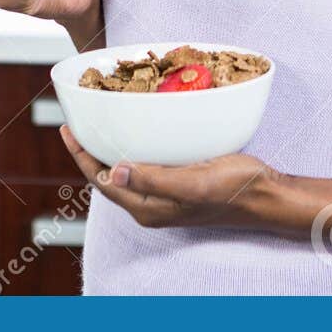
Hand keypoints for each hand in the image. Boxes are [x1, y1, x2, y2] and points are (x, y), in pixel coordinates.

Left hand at [60, 125, 284, 230]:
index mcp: (148, 208)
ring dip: (110, 149)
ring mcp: (164, 194)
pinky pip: (145, 164)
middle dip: (91, 152)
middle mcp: (151, 204)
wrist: (264, 195)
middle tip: (79, 123)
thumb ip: (153, 180)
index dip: (82, 157)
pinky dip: (134, 146)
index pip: (103, 182)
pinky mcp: (178, 182)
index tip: (67, 130)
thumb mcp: (192, 184)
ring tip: (99, 124)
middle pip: (109, 177)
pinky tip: (137, 130)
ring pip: (126, 170)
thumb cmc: (232, 189)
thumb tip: (112, 171)